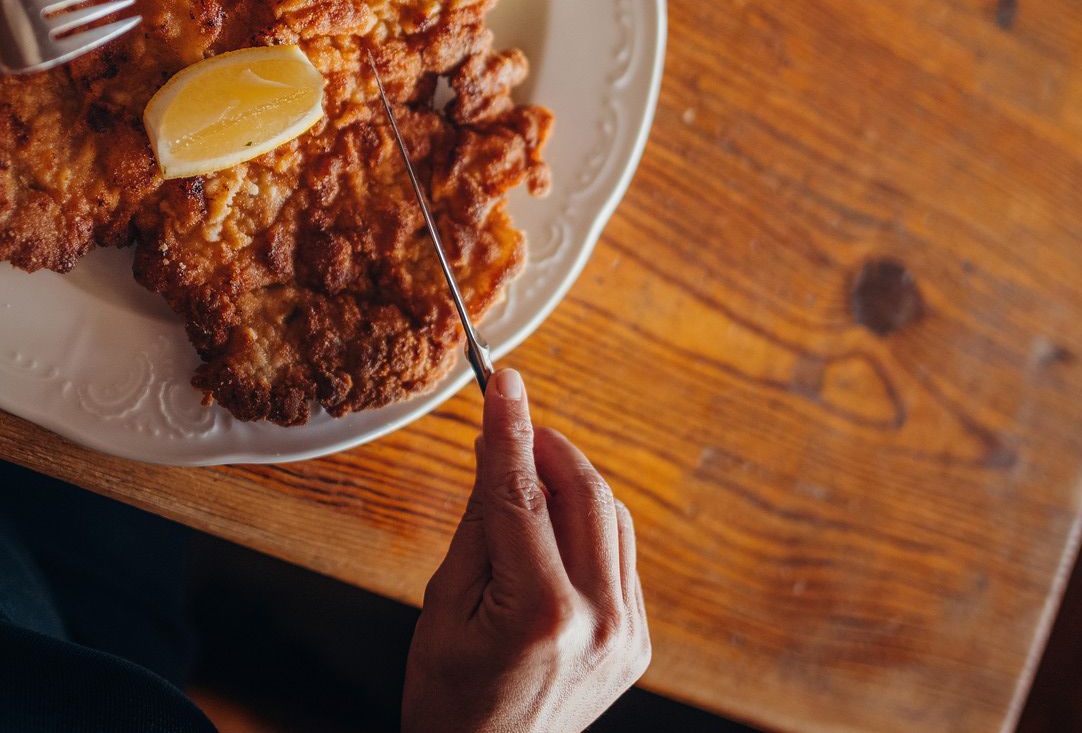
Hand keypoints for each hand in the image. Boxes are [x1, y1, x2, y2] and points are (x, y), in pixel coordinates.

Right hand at [401, 370, 650, 732]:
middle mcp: (597, 620)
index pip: (522, 495)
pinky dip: (590, 526)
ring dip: (572, 482)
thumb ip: (478, 526)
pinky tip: (554, 529)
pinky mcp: (639, 642)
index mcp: (538, 613)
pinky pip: (620, 555)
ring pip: (612, 517)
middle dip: (549, 447)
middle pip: (583, 494)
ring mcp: (627, 634)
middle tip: (517, 422)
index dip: (511, 430)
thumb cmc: (451, 699)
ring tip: (530, 477)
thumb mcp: (442, 608)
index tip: (505, 382)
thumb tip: (498, 451)